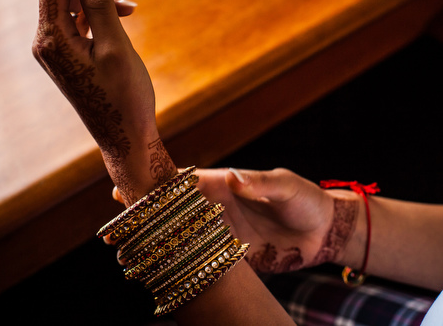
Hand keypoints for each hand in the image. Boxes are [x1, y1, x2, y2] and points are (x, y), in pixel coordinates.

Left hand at [33, 0, 175, 203]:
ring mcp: (60, 49)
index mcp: (52, 38)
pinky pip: (84, 20)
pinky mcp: (74, 56)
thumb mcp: (115, 48)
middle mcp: (49, 41)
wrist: (126, 139)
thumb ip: (99, 5)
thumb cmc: (123, 99)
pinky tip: (130, 8)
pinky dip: (105, 9)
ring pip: (77, 2)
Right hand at [113, 168, 360, 272]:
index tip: (131, 183)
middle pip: (175, 210)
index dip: (158, 183)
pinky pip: (201, 257)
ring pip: (183, 234)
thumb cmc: (306, 200)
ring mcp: (221, 232)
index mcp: (226, 185)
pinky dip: (183, 260)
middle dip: (148, 211)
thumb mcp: (285, 187)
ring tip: (130, 242)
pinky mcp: (230, 255)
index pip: (184, 183)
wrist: (324, 231)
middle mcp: (218, 208)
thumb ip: (260, 183)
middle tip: (118, 216)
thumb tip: (233, 178)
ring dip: (160, 237)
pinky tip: (163, 264)